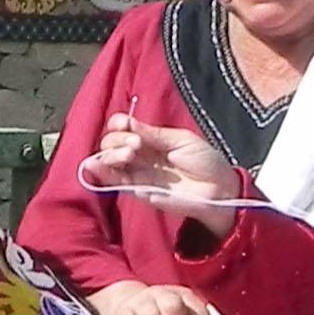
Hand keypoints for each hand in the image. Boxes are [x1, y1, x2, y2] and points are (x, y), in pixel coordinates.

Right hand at [77, 113, 236, 227]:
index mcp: (152, 139)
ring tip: (129, 154)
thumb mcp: (181, 140)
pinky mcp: (136, 190)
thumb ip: (153, 134)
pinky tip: (95, 165)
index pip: (124, 128)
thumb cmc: (206, 161)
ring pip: (108, 160)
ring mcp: (137, 173)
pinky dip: (101, 173)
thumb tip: (127, 123)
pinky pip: (113, 181)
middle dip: (117, 139)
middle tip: (136, 144)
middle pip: (112, 143)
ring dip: (111, 154)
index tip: (124, 124)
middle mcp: (140, 155)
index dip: (119, 124)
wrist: (218, 190)